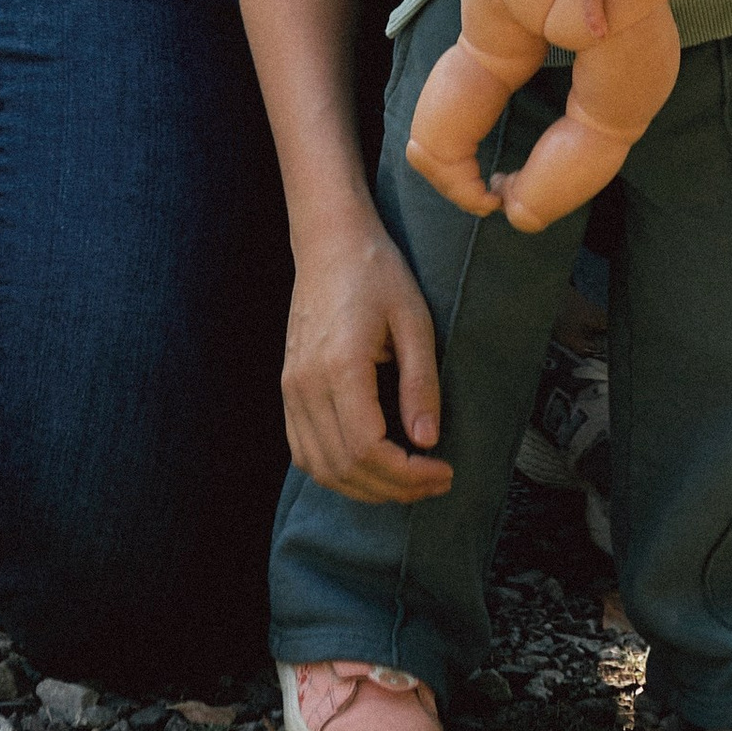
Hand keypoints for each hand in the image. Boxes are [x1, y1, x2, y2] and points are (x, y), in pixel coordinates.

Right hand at [280, 215, 453, 505]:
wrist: (329, 243)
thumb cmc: (377, 273)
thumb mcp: (415, 320)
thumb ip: (421, 382)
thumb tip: (428, 441)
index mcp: (339, 366)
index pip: (367, 449)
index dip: (407, 474)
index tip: (443, 471)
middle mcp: (306, 385)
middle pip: (344, 467)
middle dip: (394, 488)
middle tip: (435, 481)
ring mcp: (291, 389)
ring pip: (321, 468)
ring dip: (366, 488)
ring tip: (408, 481)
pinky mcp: (288, 389)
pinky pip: (305, 451)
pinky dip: (337, 472)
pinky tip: (371, 468)